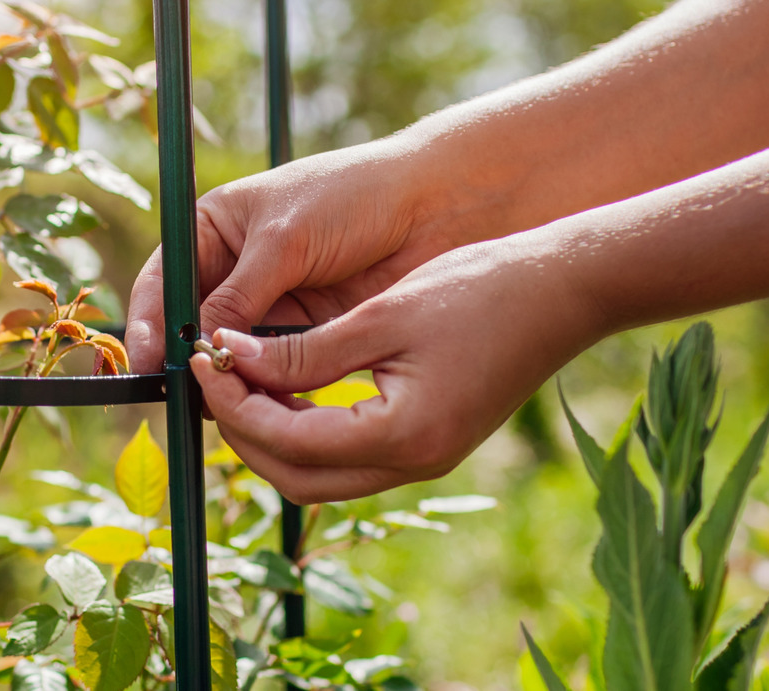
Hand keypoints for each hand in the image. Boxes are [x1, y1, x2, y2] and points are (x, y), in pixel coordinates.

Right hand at [125, 140, 459, 373]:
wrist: (433, 205)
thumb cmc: (353, 197)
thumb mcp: (285, 241)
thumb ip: (239, 296)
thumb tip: (199, 346)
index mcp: (215, 227)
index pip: (163, 279)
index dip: (150, 320)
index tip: (149, 356)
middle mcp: (235, 268)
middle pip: (190, 322)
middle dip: (183, 355)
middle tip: (175, 388)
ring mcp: (270, 302)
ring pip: (230, 350)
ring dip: (223, 373)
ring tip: (215, 397)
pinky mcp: (305, 332)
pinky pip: (270, 365)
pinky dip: (261, 383)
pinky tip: (256, 397)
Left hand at [191, 236, 604, 502]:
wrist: (565, 291)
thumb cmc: (479, 289)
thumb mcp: (379, 316)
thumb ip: (301, 351)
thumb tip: (228, 358)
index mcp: (402, 436)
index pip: (286, 441)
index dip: (234, 403)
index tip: (203, 357)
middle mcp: (413, 464)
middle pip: (296, 478)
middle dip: (244, 431)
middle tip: (214, 374)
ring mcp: (424, 461)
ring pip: (320, 476)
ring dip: (273, 435)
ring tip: (242, 376)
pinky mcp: (430, 446)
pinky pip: (349, 457)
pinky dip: (309, 431)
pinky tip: (287, 384)